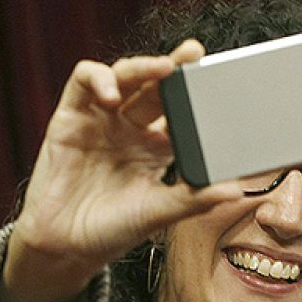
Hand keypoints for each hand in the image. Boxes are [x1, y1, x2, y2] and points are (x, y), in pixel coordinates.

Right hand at [0, 41, 242, 301]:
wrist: (65, 247)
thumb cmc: (112, 230)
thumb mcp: (158, 213)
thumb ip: (194, 199)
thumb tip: (236, 190)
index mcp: (156, 148)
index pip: (181, 112)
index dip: (198, 95)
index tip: (219, 83)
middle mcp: (130, 128)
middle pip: (155, 87)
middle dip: (175, 68)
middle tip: (194, 54)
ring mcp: (100, 120)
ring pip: (123, 77)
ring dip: (141, 69)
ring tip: (162, 70)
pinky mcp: (70, 117)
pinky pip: (82, 82)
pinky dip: (98, 79)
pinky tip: (110, 95)